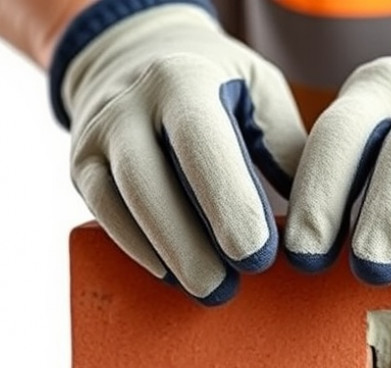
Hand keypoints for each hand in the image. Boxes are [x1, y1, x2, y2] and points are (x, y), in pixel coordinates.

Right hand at [52, 0, 305, 303]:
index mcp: (184, 78)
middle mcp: (130, 103)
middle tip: (229, 288)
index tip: (258, 254)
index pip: (201, 141)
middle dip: (189, 241)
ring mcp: (98, 133)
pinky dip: (136, 248)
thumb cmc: (222, 83)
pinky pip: (102, 212)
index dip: (228, 200)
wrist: (137, 54)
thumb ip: (285, 145)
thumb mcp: (261, 91)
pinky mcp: (79, 163)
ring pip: (121, 202)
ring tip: (208, 291)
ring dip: (165, 253)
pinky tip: (172, 275)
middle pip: (150, 180)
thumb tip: (312, 215)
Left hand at [284, 5, 390, 284]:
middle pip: (388, 145)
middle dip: (365, 210)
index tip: (303, 254)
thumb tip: (300, 251)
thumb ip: (348, 178)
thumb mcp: (383, 136)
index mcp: (375, 91)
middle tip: (355, 266)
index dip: (316, 193)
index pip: (338, 136)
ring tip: (384, 268)